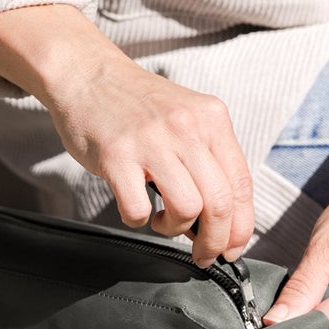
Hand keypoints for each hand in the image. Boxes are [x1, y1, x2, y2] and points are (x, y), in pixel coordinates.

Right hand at [45, 55, 253, 265]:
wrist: (87, 74)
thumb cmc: (136, 104)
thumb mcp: (186, 117)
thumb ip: (207, 158)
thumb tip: (222, 217)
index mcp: (211, 119)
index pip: (241, 185)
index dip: (240, 227)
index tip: (232, 247)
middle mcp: (186, 127)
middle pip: (219, 203)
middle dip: (214, 241)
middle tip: (202, 253)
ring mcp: (151, 141)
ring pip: (187, 208)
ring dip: (175, 229)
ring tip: (162, 220)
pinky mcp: (116, 155)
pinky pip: (138, 209)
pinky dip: (139, 220)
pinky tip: (135, 207)